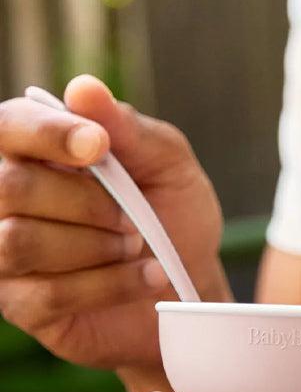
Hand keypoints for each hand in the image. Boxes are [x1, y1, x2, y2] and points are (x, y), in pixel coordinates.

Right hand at [0, 74, 229, 369]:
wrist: (190, 283)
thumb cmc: (174, 213)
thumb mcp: (169, 164)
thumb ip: (129, 128)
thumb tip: (83, 88)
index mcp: (39, 147)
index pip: (9, 126)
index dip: (49, 134)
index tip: (98, 145)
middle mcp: (7, 195)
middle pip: (10, 187)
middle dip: (86, 202)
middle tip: (134, 216)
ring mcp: (5, 251)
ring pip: (18, 242)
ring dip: (96, 245)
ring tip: (137, 245)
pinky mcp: (20, 303)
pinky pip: (46, 294)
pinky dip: (109, 284)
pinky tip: (145, 277)